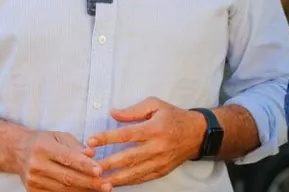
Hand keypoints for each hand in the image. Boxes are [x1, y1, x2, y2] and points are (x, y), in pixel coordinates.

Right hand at [16, 130, 109, 191]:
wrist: (17, 151)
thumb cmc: (42, 142)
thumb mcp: (59, 137)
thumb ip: (77, 146)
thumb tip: (92, 154)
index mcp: (43, 148)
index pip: (68, 158)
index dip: (85, 165)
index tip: (100, 170)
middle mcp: (36, 165)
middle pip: (67, 177)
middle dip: (89, 182)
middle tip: (107, 185)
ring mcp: (33, 180)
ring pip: (63, 189)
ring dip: (84, 190)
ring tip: (100, 189)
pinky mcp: (32, 191)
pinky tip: (85, 191)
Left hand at [87, 96, 205, 185]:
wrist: (197, 133)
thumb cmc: (174, 117)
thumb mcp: (155, 105)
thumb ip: (133, 111)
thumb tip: (113, 113)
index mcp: (154, 128)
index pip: (126, 134)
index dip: (107, 138)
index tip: (91, 141)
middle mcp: (157, 146)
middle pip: (128, 157)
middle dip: (108, 163)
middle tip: (90, 167)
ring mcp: (160, 161)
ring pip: (134, 172)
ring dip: (115, 178)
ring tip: (99, 181)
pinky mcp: (162, 170)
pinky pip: (143, 178)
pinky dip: (128, 182)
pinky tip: (115, 183)